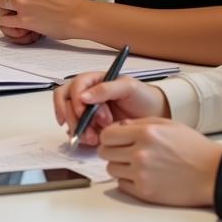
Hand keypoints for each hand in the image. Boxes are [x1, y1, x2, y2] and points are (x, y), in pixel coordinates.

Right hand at [53, 73, 168, 146]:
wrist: (155, 116)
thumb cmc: (143, 97)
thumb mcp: (128, 87)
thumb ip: (106, 88)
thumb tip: (83, 97)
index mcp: (94, 80)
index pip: (74, 87)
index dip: (75, 101)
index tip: (84, 115)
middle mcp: (87, 93)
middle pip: (65, 102)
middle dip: (73, 118)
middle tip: (87, 131)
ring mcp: (88, 110)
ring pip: (68, 117)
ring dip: (77, 129)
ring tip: (93, 139)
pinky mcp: (91, 126)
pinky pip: (76, 129)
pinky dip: (80, 136)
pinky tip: (92, 141)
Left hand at [99, 118, 221, 206]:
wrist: (213, 174)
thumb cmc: (193, 148)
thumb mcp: (166, 124)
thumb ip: (138, 123)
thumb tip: (118, 126)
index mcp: (145, 133)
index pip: (107, 134)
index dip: (109, 136)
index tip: (114, 138)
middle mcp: (140, 153)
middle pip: (105, 152)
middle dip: (112, 151)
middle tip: (123, 151)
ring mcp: (142, 174)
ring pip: (111, 169)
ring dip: (119, 166)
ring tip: (135, 163)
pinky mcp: (145, 193)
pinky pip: (121, 185)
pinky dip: (127, 180)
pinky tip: (142, 175)